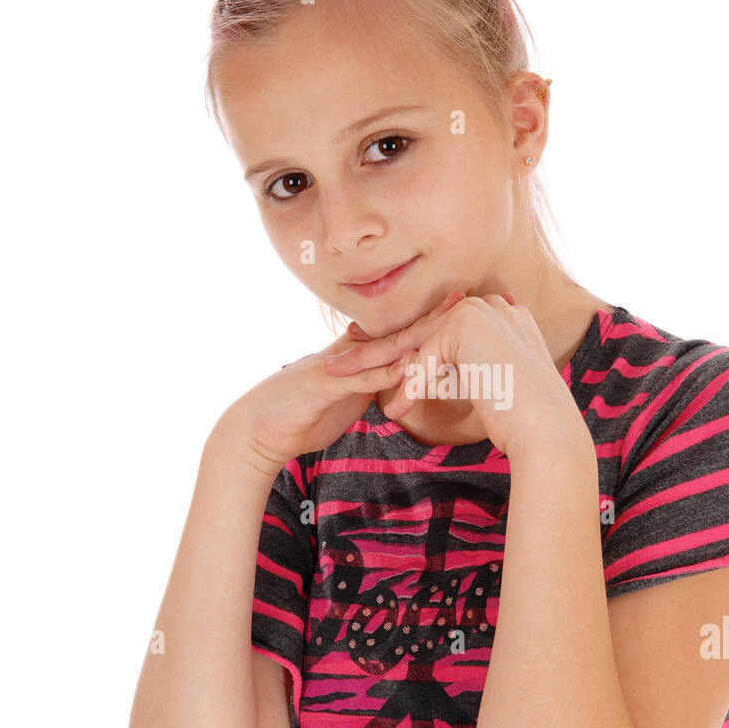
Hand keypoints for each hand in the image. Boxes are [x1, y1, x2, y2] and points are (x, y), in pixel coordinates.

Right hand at [214, 290, 465, 472]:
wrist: (262, 429)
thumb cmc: (304, 415)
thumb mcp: (347, 399)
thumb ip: (371, 387)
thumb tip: (396, 384)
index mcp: (357, 358)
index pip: (399, 336)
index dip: (429, 323)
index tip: (462, 310)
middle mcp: (349, 354)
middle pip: (397, 332)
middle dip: (431, 317)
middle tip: (466, 298)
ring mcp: (338, 367)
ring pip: (383, 349)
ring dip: (415, 335)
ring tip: (445, 321)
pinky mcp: (325, 385)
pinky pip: (361, 377)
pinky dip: (385, 371)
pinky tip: (408, 364)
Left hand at [322, 292, 585, 459]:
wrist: (548, 431)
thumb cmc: (522, 419)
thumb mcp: (482, 387)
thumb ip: (457, 371)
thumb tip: (415, 377)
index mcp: (499, 315)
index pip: (436, 328)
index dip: (400, 346)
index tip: (366, 353)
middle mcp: (491, 305)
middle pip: (421, 330)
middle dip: (377, 348)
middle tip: (338, 360)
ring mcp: (480, 310)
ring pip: (417, 340)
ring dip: (376, 362)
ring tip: (341, 376)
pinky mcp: (468, 325)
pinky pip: (426, 357)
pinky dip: (409, 385)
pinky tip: (393, 409)